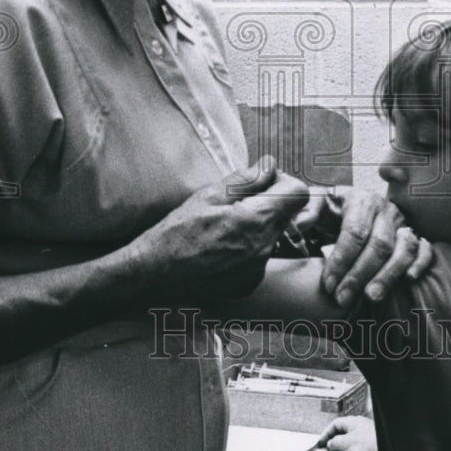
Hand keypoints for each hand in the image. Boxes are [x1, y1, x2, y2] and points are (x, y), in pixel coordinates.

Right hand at [125, 156, 308, 303]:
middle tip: (238, 200)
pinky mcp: (248, 284)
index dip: (283, 181)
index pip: (298, 193)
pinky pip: (259, 256)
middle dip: (270, 202)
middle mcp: (264, 250)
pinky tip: (220, 246)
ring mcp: (257, 271)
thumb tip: (270, 166)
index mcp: (257, 222)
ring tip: (223, 225)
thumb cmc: (176, 233)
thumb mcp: (210, 195)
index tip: (264, 182)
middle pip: (287, 214)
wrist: (152, 275)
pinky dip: (247, 247)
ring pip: (273, 235)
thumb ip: (247, 179)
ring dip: (257, 225)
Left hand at [317, 188, 434, 307]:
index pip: (354, 232)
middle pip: (379, 244)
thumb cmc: (330, 210)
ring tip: (371, 297)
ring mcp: (403, 222)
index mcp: (361, 199)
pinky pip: (425, 249)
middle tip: (342, 298)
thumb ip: (307, 210)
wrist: (349, 208)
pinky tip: (409, 280)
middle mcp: (386, 209)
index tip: (328, 285)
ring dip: (389, 275)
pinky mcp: (414, 235)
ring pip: (404, 248)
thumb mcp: (316, 204)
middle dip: (360, 274)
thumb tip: (301, 224)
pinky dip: (421, 263)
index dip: (341, 260)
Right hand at [317, 416, 378, 450]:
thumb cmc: (367, 444)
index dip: (326, 433)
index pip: (335, 424)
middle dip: (334, 442)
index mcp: (352, 421)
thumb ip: (334, 442)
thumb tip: (330, 444)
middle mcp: (359, 426)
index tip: (320, 443)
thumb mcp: (345, 443)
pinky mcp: (370, 445)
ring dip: (343, 449)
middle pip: (342, 432)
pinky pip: (357, 448)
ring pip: (350, 441)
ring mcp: (366, 435)